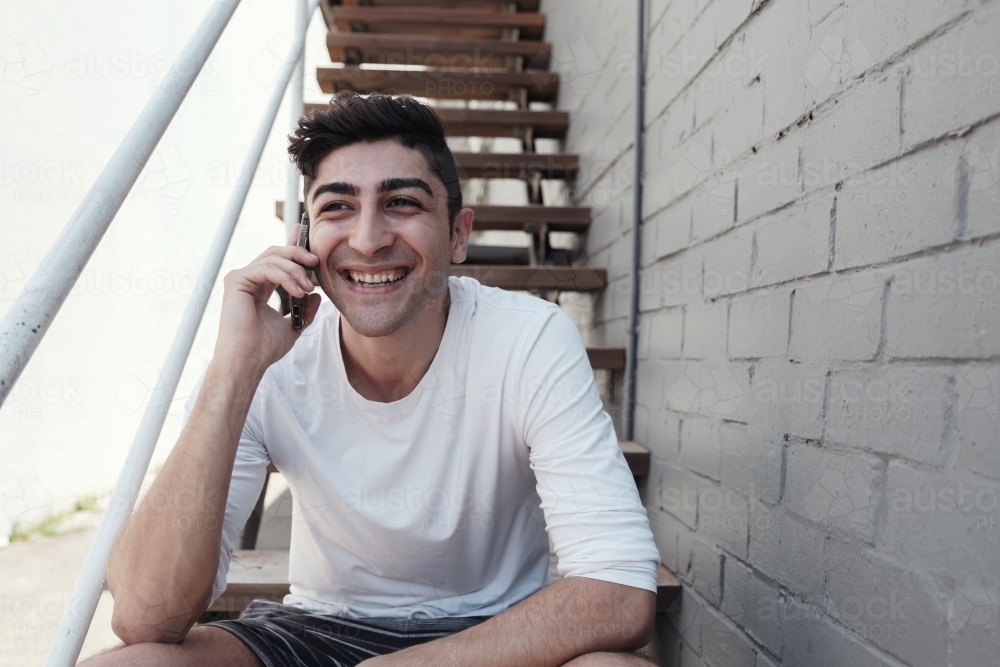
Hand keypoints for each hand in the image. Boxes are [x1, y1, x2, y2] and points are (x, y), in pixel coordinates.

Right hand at [213, 225, 320, 373]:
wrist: (249, 360)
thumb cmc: (265, 348)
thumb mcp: (294, 326)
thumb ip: (305, 311)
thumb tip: (317, 296)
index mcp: (259, 287)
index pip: (277, 260)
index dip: (291, 244)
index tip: (304, 233)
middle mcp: (249, 280)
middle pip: (276, 253)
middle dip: (298, 254)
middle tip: (316, 261)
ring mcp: (241, 278)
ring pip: (273, 258)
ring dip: (295, 271)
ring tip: (307, 288)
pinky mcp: (236, 280)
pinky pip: (266, 268)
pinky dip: (285, 277)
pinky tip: (297, 291)